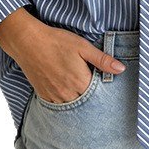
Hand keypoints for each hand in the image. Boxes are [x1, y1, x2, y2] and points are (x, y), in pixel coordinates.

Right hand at [0, 13, 126, 103]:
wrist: (28, 42)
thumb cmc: (56, 41)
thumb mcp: (82, 46)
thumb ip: (102, 60)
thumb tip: (121, 69)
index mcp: (80, 81)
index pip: (99, 95)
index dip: (104, 92)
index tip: (107, 88)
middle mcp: (68, 93)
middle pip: (86, 104)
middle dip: (92, 100)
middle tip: (96, 92)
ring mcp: (55, 96)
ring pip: (73, 108)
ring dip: (79, 103)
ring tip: (82, 93)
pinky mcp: (44, 96)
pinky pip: (59, 106)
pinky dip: (66, 103)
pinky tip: (68, 95)